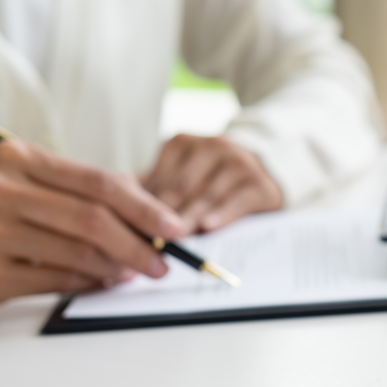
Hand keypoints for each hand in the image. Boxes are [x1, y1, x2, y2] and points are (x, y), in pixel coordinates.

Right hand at [0, 141, 183, 311]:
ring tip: (135, 272)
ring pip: (78, 250)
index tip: (175, 226)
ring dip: (117, 266)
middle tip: (163, 260)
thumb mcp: (24, 189)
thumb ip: (78, 195)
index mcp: (16, 158)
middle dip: (139, 242)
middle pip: (93, 217)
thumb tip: (148, 213)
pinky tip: (102, 282)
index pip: (99, 181)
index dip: (145, 206)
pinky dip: (88, 283)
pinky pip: (55, 279)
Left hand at [142, 135, 282, 234]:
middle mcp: (212, 146)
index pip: (158, 179)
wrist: (270, 165)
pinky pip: (238, 201)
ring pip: (207, 196)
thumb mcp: (182, 174)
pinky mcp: (261, 183)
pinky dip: (222, 215)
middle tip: (148, 242)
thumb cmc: (212, 178)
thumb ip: (154, 189)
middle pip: (181, 188)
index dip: (142, 206)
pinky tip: (208, 227)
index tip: (129, 230)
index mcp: (182, 143)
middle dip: (164, 217)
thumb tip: (116, 214)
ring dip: (189, 220)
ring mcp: (239, 162)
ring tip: (174, 241)